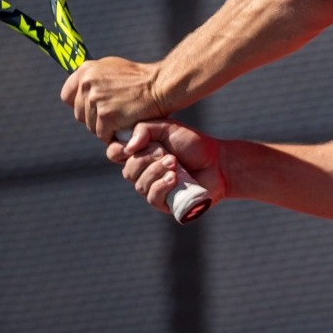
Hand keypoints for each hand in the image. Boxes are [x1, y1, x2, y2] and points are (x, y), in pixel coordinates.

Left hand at [61, 57, 165, 141]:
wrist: (161, 86)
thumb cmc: (141, 78)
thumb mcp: (112, 68)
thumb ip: (94, 78)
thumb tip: (80, 89)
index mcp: (86, 70)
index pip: (67, 95)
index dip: (79, 104)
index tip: (92, 107)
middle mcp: (87, 84)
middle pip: (79, 113)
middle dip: (94, 117)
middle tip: (114, 115)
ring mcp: (96, 100)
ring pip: (90, 126)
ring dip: (105, 128)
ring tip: (122, 120)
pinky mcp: (106, 117)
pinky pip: (103, 135)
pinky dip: (114, 135)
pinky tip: (125, 128)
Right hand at [110, 121, 227, 212]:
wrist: (218, 161)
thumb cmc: (192, 144)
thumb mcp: (167, 128)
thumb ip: (144, 129)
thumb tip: (128, 146)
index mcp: (140, 154)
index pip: (115, 154)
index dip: (118, 151)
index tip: (131, 146)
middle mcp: (143, 173)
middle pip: (127, 171)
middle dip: (146, 160)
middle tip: (167, 153)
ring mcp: (154, 189)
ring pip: (140, 185)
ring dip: (156, 171)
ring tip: (175, 163)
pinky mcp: (166, 204)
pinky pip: (153, 198)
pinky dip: (161, 186)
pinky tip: (174, 178)